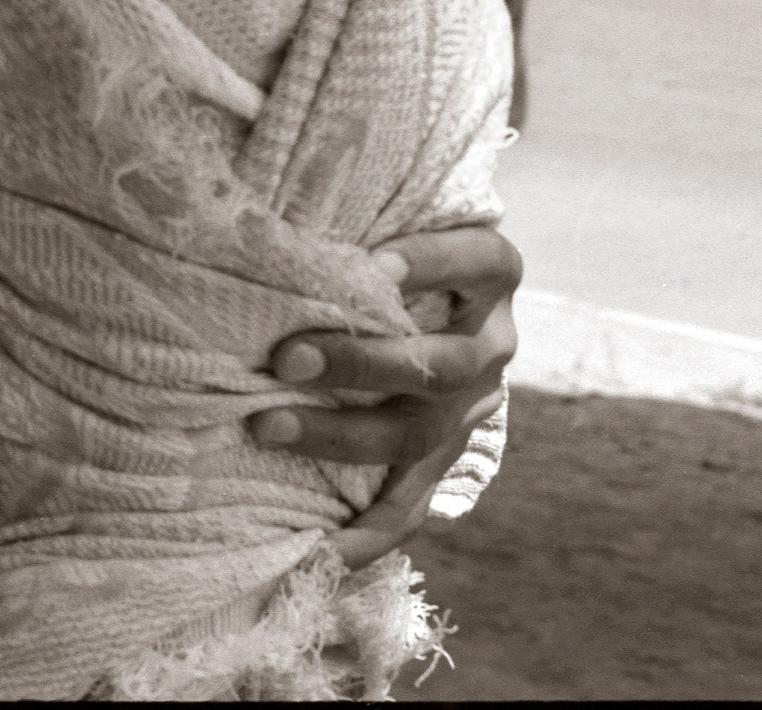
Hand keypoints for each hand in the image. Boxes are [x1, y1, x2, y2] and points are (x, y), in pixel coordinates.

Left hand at [249, 226, 521, 568]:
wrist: (448, 306)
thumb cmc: (391, 248)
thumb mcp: (397, 222)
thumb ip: (355, 217)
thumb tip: (269, 209)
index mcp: (492, 274)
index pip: (476, 259)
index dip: (432, 262)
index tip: (373, 264)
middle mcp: (492, 342)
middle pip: (440, 361)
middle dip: (361, 362)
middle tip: (288, 358)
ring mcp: (471, 406)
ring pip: (418, 431)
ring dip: (341, 436)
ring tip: (269, 428)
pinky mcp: (444, 456)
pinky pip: (411, 504)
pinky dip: (368, 532)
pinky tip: (322, 551)